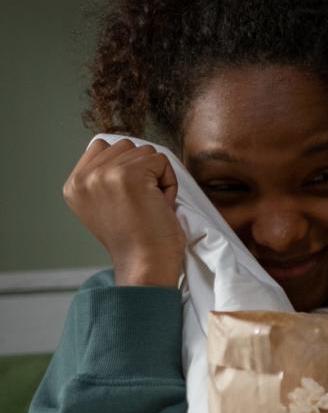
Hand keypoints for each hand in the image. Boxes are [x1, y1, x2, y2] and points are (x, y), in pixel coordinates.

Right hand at [63, 139, 185, 286]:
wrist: (145, 265)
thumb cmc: (135, 240)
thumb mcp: (103, 205)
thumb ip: (103, 177)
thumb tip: (123, 149)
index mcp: (74, 185)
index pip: (102, 147)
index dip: (125, 167)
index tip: (127, 200)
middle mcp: (84, 178)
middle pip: (126, 146)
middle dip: (142, 172)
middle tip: (141, 205)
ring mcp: (105, 174)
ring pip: (145, 151)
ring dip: (156, 177)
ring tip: (149, 205)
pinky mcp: (130, 175)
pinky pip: (161, 161)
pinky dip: (168, 182)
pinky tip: (158, 206)